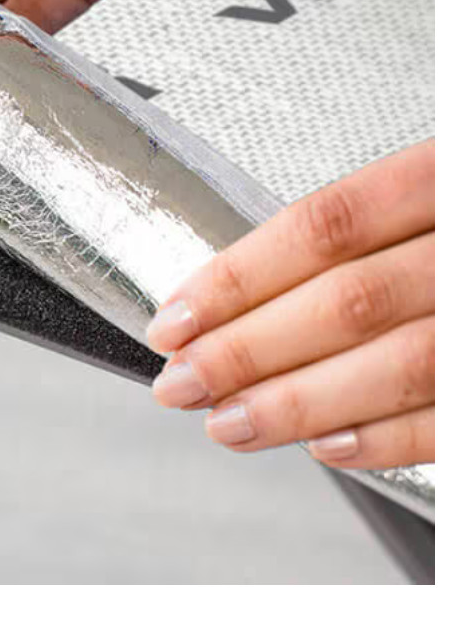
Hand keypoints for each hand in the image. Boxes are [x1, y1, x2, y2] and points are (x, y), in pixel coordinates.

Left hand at [147, 140, 434, 470]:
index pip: (323, 227)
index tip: (177, 315)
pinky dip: (388, 437)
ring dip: (298, 403)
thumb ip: (370, 226)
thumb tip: (253, 287)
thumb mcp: (437, 182)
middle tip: (181, 380)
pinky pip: (456, 416)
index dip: (240, 277)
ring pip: (398, 366)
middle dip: (248, 350)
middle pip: (346, 302)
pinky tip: (327, 445)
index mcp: (450, 175)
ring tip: (228, 422)